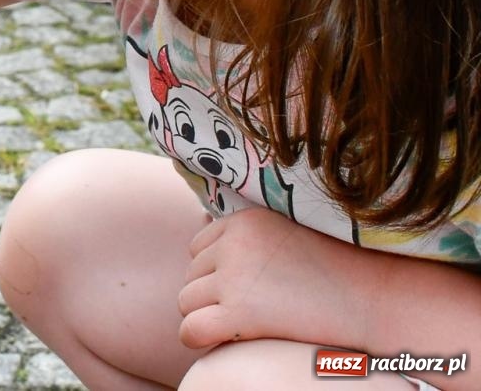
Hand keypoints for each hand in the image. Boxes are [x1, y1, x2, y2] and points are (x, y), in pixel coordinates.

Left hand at [178, 206, 374, 350]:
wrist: (378, 300)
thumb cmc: (339, 272)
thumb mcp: (288, 234)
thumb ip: (248, 236)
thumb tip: (200, 224)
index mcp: (244, 220)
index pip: (198, 248)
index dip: (216, 273)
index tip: (244, 290)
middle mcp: (234, 243)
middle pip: (191, 276)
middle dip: (211, 296)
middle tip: (248, 312)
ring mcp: (234, 276)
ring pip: (186, 302)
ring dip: (206, 317)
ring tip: (243, 327)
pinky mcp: (240, 312)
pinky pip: (191, 329)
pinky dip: (198, 339)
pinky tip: (220, 343)